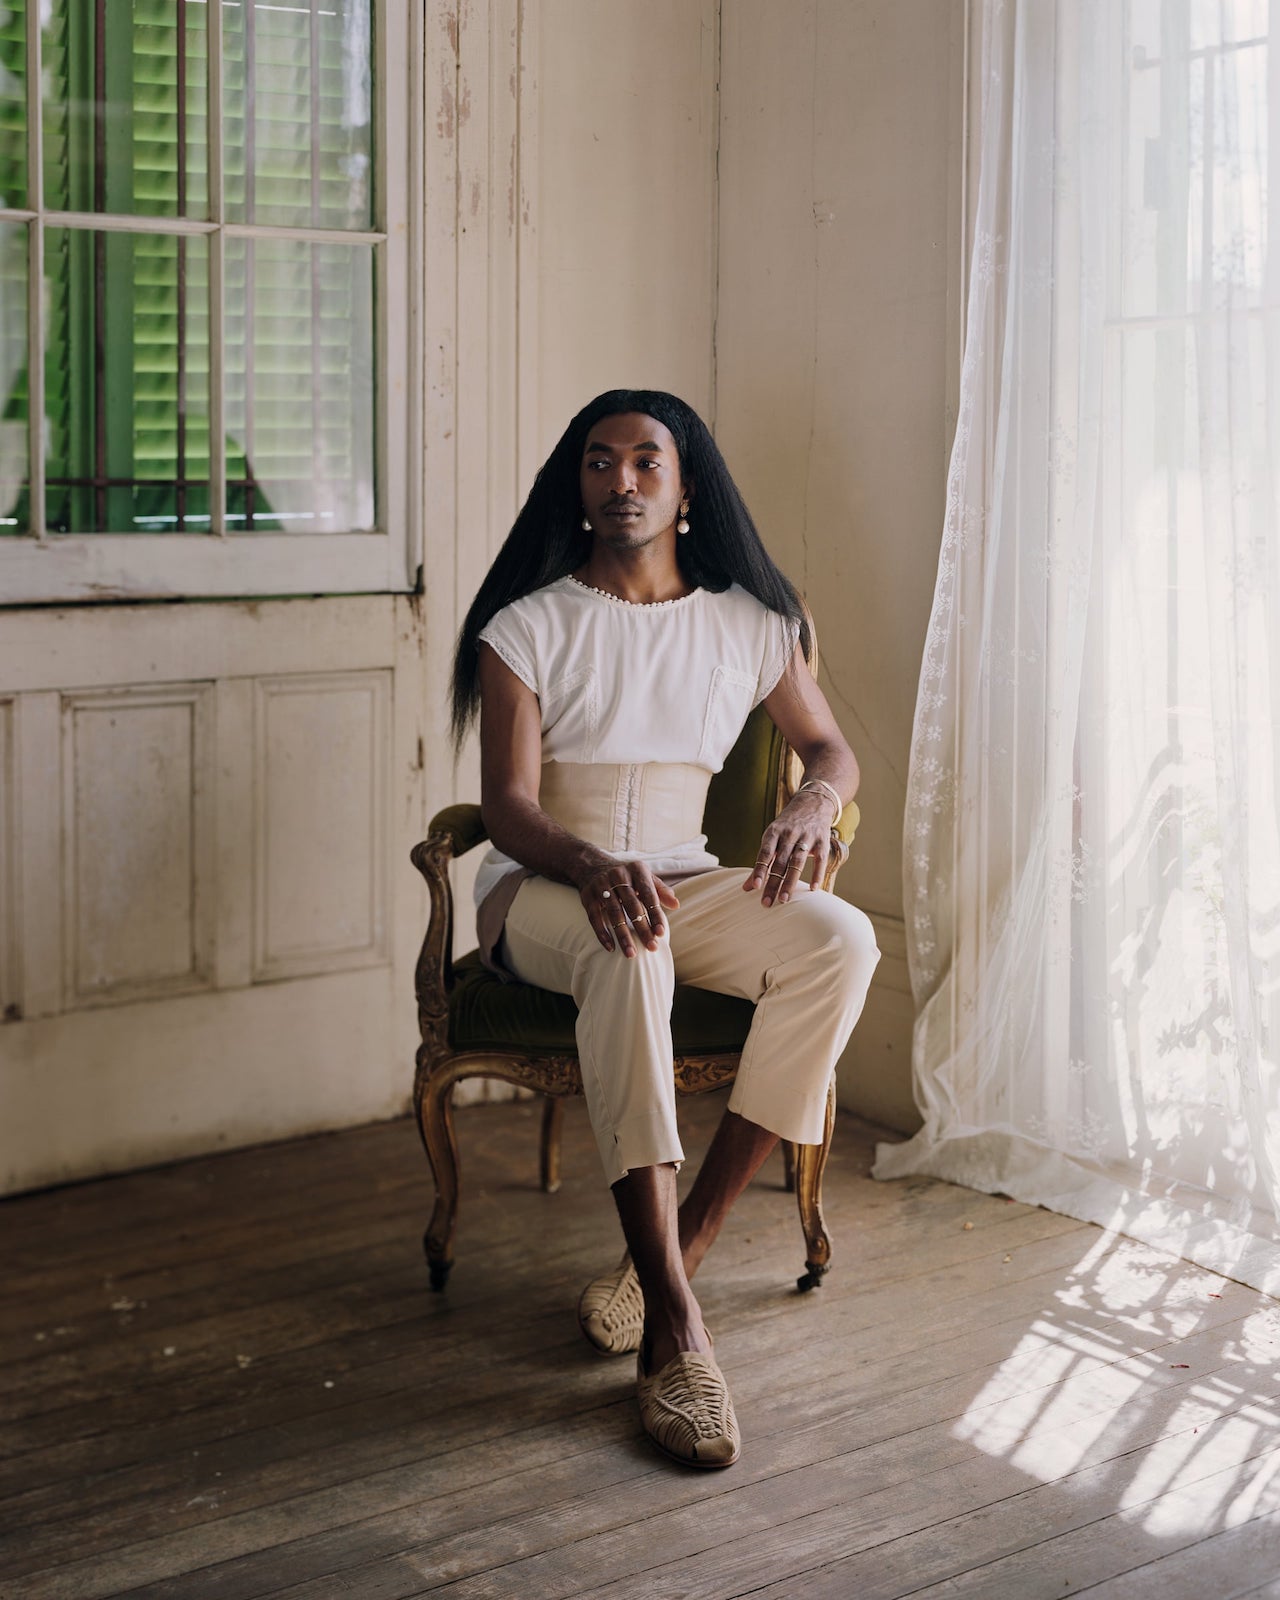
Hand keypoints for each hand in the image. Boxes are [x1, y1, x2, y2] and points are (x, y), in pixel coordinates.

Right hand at [577, 858, 680, 955]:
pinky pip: (594, 917)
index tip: (660, 933)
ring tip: (631, 954)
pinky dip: (602, 933)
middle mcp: (618, 875)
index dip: (655, 914)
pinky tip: (611, 947)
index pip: (648, 894)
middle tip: (651, 947)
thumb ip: (660, 890)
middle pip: (632, 906)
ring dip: (622, 935)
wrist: (592, 864)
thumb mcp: (644, 876)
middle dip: (642, 928)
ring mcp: (601, 885)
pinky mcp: (587, 896)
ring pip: (614, 913)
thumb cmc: (626, 876)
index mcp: (636, 870)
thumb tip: (676, 905)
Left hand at [742, 789, 835, 905]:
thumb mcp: (773, 838)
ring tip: (784, 899)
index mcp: (774, 832)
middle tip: (767, 903)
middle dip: (773, 883)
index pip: (765, 853)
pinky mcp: (822, 840)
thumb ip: (762, 862)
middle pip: (780, 862)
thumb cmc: (787, 825)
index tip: (755, 887)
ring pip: (797, 862)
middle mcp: (789, 834)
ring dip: (790, 881)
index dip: (760, 870)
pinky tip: (813, 889)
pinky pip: (820, 860)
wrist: (813, 801)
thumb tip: (747, 888)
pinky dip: (817, 874)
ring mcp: (807, 836)